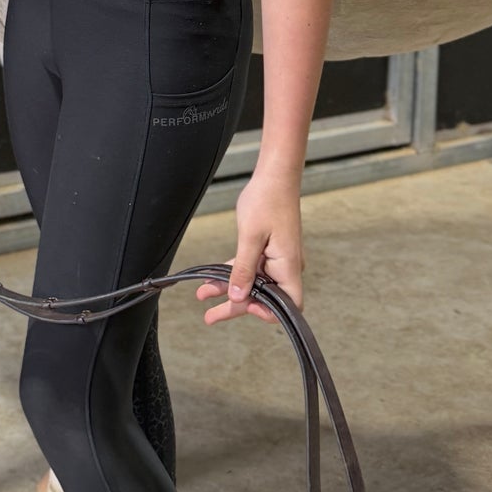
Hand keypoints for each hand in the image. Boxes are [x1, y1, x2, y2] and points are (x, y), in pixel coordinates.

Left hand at [196, 164, 303, 324]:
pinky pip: (250, 267)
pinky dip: (232, 273)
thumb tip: (238, 297)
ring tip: (203, 297)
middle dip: (236, 307)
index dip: (266, 312)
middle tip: (211, 316)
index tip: (243, 306)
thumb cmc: (268, 200)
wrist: (274, 175)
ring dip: (229, 290)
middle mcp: (286, 265)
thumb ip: (243, 270)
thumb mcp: (250, 238)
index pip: (288, 305)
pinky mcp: (268, 249)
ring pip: (253, 283)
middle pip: (264, 297)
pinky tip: (211, 278)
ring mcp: (277, 258)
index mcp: (288, 266)